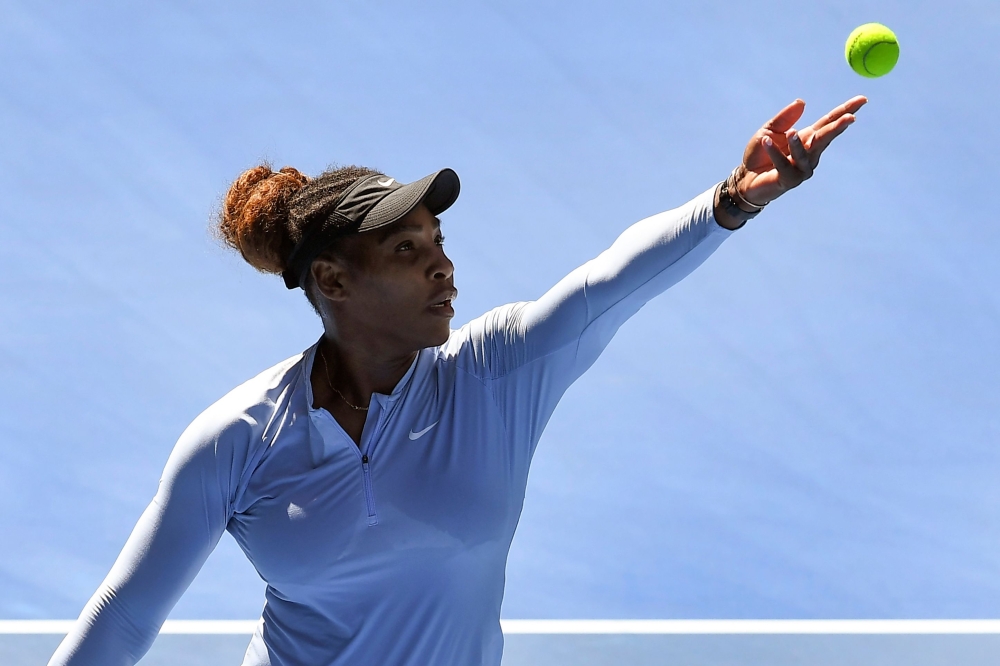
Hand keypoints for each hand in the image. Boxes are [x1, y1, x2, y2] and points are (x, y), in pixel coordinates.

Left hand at [736, 95, 867, 205]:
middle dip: (838, 128)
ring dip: (797, 144)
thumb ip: (784, 118)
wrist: (745, 177)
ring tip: (790, 133)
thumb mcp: (769, 130)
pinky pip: (784, 165)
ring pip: (805, 154)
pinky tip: (766, 142)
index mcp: (808, 138)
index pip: (829, 122)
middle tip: (849, 118)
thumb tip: (802, 102)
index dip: (845, 111)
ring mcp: (802, 169)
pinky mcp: (790, 180)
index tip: (862, 100)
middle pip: (826, 138)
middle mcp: (810, 153)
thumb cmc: (759, 153)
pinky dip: (775, 153)